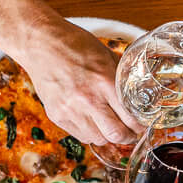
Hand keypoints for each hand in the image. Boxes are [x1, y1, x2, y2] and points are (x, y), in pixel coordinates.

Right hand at [17, 18, 135, 145]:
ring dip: (107, 135)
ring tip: (109, 126)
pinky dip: (90, 132)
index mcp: (104, 82)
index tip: (141, 125)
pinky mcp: (56, 115)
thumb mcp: (106, 55)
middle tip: (130, 133)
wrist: (41, 44)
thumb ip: (121, 77)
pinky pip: (80, 135)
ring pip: (98, 139)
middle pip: (115, 135)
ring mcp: (70, 110)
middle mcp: (87, 100)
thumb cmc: (75, 45)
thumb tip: (140, 92)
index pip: (130, 118)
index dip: (140, 126)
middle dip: (127, 137)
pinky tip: (92, 121)